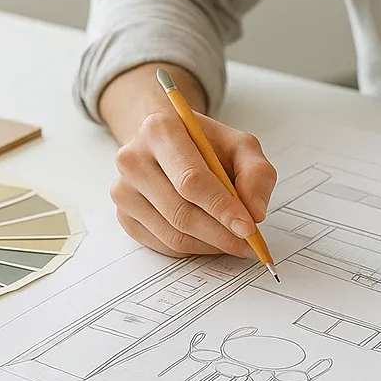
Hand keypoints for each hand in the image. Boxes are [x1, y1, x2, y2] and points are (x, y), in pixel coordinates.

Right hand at [111, 109, 276, 257]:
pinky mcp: (125, 216)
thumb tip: (254, 213)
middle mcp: (133, 160)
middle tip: (249, 244)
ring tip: (235, 240)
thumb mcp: (240, 145)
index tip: (248, 228)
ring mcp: (123, 190)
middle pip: (181, 213)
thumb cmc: (205, 145)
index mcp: (160, 131)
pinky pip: (165, 246)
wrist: (168, 144)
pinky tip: (211, 237)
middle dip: (221, 235)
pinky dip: (196, 248)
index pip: (191, 180)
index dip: (222, 208)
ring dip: (212, 245)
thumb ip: (256, 173)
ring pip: (174, 235)